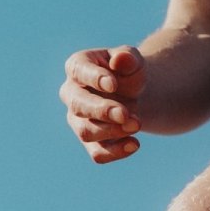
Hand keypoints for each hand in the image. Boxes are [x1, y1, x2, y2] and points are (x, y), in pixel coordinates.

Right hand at [60, 46, 146, 163]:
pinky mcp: (90, 141)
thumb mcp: (133, 60)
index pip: (79, 71)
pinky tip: (134, 144)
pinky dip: (115, 152)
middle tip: (125, 114)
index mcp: (78, 66)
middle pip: (78, 105)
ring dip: (113, 131)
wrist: (136, 93)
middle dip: (102, 111)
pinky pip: (96, 152)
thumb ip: (128, 58)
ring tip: (137, 124)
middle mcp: (71, 94)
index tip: (114, 84)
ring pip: (86, 131)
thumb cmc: (128, 71)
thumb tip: (120, 59)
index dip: (94, 78)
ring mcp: (77, 119)